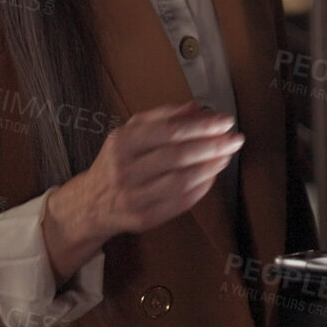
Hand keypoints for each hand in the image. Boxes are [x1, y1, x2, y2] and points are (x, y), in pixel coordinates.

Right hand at [42, 101, 240, 278]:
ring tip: (226, 156)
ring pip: (182, 181)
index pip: (169, 131)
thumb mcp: (132, 131)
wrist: (91, 203)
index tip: (225, 121)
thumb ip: (164, 116)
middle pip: (178, 156)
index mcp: (122, 142)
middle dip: (213, 146)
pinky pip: (181, 202)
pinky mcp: (144, 219)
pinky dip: (202, 187)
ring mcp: (133, 197)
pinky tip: (211, 176)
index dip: (202, 126)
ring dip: (211, 167)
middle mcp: (125, 170)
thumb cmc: (118, 160)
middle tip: (235, 139)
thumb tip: (198, 107)